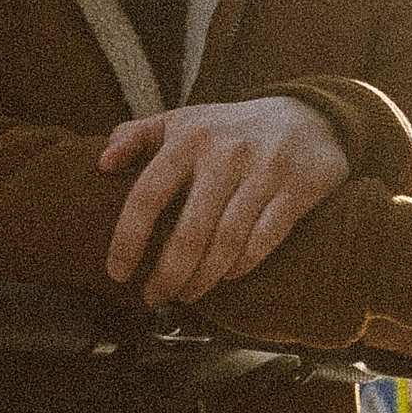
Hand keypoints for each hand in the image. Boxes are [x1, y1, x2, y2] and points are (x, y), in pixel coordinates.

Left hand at [100, 95, 350, 304]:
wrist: (309, 116)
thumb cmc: (233, 128)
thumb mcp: (184, 120)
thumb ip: (138, 135)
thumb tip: (102, 161)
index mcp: (190, 137)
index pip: (148, 195)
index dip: (128, 240)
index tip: (118, 272)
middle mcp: (226, 153)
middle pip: (190, 231)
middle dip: (168, 274)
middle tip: (155, 297)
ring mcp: (265, 171)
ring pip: (227, 242)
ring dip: (203, 278)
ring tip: (188, 293)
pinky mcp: (298, 188)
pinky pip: (265, 239)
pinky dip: (243, 264)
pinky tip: (228, 275)